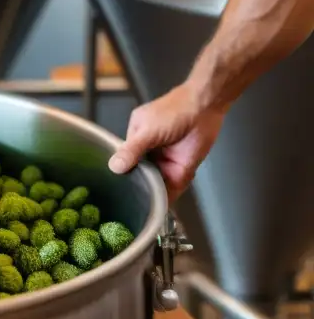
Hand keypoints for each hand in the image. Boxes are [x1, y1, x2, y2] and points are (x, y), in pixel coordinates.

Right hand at [107, 82, 226, 202]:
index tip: (115, 190)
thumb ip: (132, 150)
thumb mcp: (147, 130)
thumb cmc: (174, 112)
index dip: (122, 173)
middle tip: (128, 203)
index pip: (126, 160)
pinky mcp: (182, 170)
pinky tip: (158, 208)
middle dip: (136, 187)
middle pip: (140, 173)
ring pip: (155, 182)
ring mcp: (166, 162)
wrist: (206, 108)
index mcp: (136, 137)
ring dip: (151, 195)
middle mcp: (149, 151)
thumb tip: (113, 167)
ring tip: (142, 210)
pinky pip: (171, 187)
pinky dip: (166, 198)